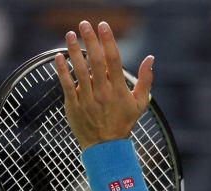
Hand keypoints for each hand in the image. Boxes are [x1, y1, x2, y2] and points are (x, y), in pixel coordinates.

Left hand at [55, 20, 153, 149]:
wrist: (106, 147)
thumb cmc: (124, 122)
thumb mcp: (140, 103)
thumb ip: (146, 80)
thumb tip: (151, 58)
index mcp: (119, 91)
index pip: (114, 61)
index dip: (108, 41)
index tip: (103, 26)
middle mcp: (103, 93)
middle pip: (96, 62)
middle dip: (90, 40)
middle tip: (84, 24)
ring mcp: (87, 99)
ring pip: (79, 70)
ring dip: (74, 51)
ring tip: (70, 34)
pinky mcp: (74, 106)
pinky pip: (66, 85)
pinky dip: (62, 70)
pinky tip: (59, 56)